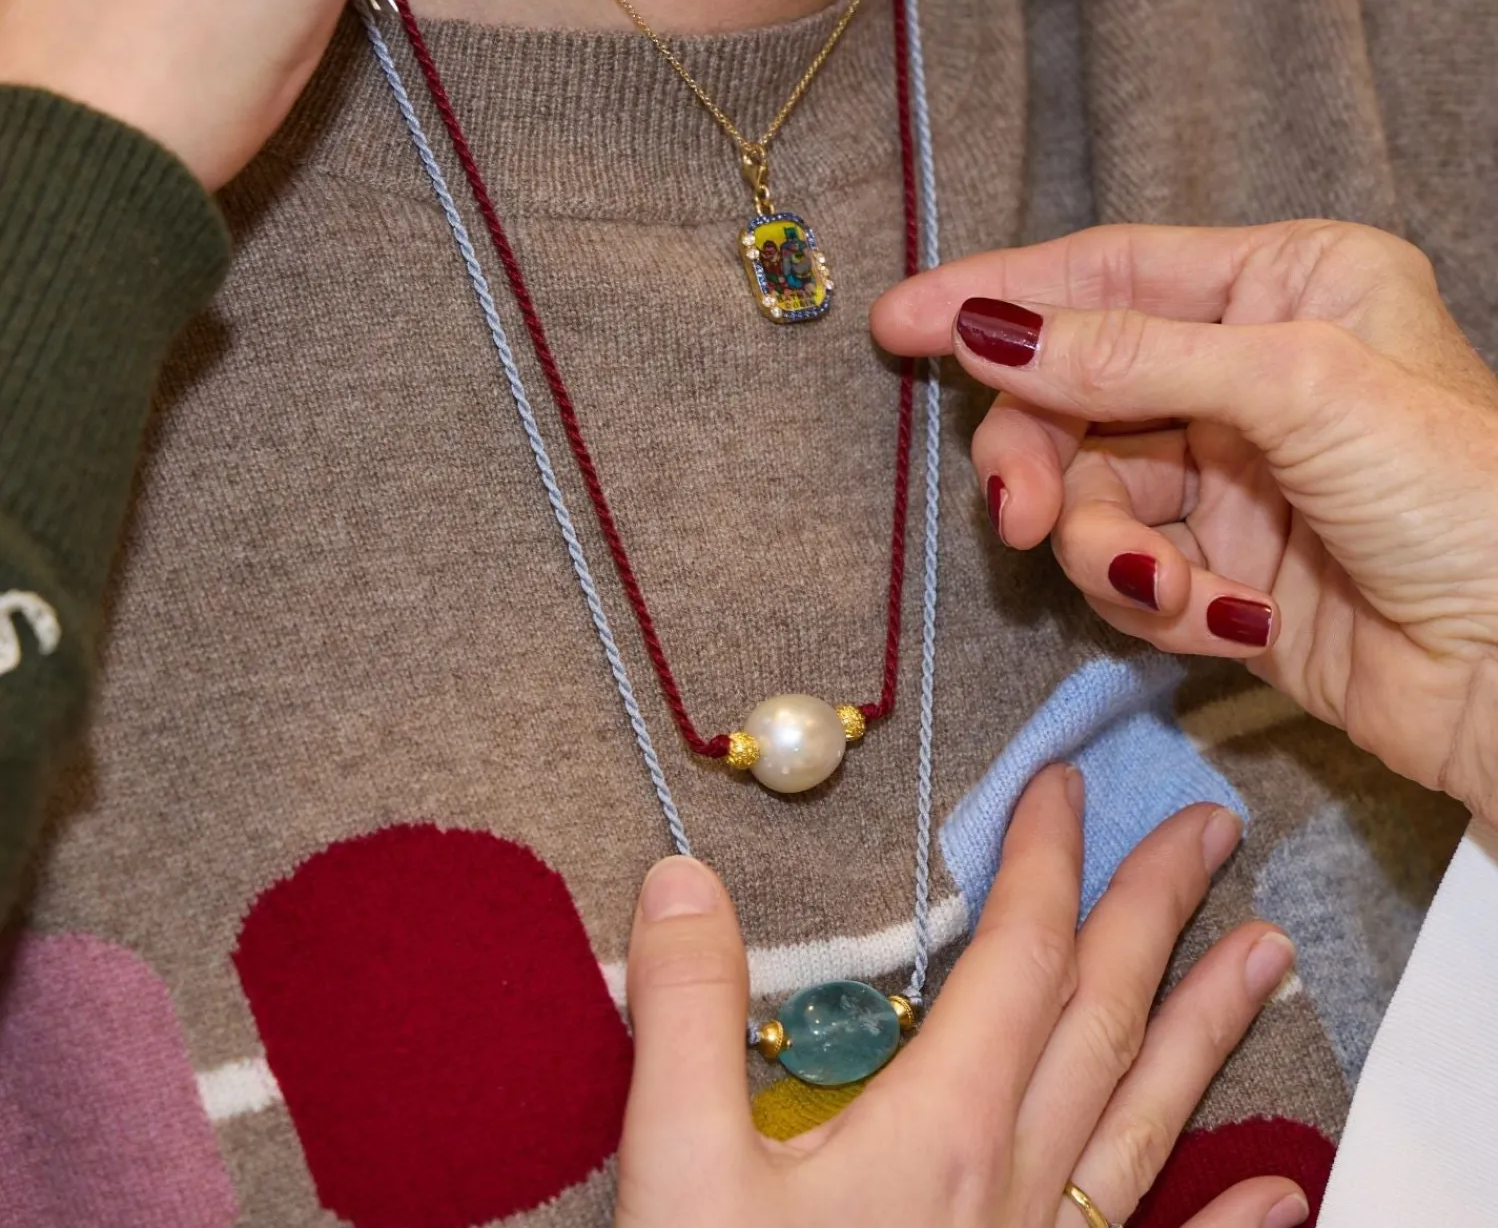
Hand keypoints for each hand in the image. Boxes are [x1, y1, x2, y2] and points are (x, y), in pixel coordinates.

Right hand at [617, 767, 1304, 1227]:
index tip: (1059, 785)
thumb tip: (683, 878)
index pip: (1019, 955)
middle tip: (1208, 828)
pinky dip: (1231, 1226)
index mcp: (943, 1130)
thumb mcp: (679, 1172)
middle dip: (1155, 910)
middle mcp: (1018, 1182)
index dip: (1044, 859)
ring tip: (1268, 952)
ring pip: (1148, 1118)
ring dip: (1210, 1026)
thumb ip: (687, 1016)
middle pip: (1105, 1017)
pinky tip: (1282, 1191)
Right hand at [873, 219, 1497, 823]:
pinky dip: (1154, 602)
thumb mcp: (1298, 389)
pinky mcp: (1223, 571)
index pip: (1106, 273)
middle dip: (1039, 456)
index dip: (997, 296)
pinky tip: (1221, 619)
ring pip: (1090, 494)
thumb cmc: (1466, 500)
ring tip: (1161, 587)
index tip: (900, 323)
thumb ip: (1131, 357)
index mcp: (1286, 286)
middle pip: (1075, 394)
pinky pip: (1129, 572)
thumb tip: (987, 328)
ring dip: (1104, 548)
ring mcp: (1233, 478)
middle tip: (1014, 512)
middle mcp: (1250, 372)